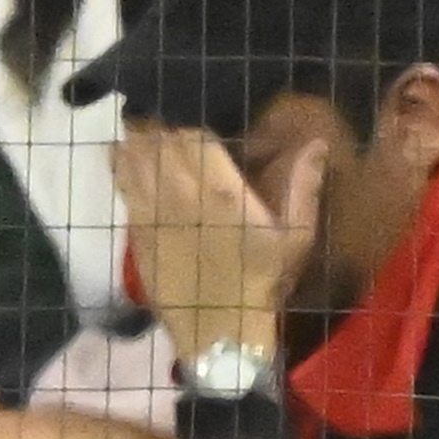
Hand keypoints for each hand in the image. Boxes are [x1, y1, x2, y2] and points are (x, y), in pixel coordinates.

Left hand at [107, 121, 322, 362]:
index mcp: (221, 190)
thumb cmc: (263, 281)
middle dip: (159, 123)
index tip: (190, 108)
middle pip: (160, 143)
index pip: (194, 137)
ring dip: (136, 139)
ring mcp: (153, 214)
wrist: (218, 330)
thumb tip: (318, 143)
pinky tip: (120, 154)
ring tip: (138, 122)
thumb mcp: (296, 236)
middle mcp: (180, 194)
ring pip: (135, 161)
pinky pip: (124, 189)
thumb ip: (304, 186)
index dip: (189, 120)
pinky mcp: (137, 233)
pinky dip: (121, 167)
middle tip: (161, 107)